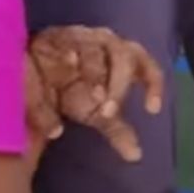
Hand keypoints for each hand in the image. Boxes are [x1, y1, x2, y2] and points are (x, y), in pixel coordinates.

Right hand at [23, 26, 164, 163]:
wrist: (40, 74)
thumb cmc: (76, 90)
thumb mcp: (96, 113)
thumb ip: (117, 131)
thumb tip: (136, 156)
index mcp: (124, 58)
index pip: (147, 66)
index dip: (153, 85)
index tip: (152, 110)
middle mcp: (106, 42)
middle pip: (123, 58)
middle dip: (118, 86)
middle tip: (107, 112)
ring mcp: (81, 36)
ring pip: (95, 50)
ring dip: (95, 73)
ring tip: (93, 97)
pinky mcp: (55, 36)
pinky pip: (65, 44)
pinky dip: (68, 54)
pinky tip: (68, 65)